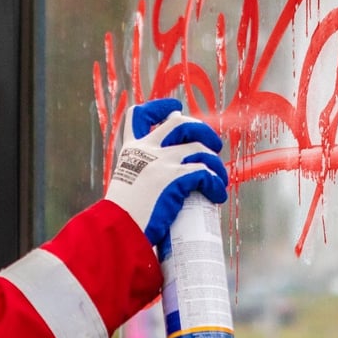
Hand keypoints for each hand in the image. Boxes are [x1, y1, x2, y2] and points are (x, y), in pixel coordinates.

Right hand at [103, 99, 228, 245]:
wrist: (116, 229)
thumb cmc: (121, 215)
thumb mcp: (126, 184)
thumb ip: (140, 175)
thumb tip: (159, 181)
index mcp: (131, 149)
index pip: (140, 115)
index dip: (160, 107)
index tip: (175, 108)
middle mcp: (146, 150)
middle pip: (180, 124)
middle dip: (202, 130)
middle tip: (213, 145)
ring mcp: (161, 162)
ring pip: (200, 149)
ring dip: (216, 163)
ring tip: (221, 178)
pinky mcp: (174, 179)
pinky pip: (205, 173)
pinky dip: (216, 183)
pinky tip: (218, 194)